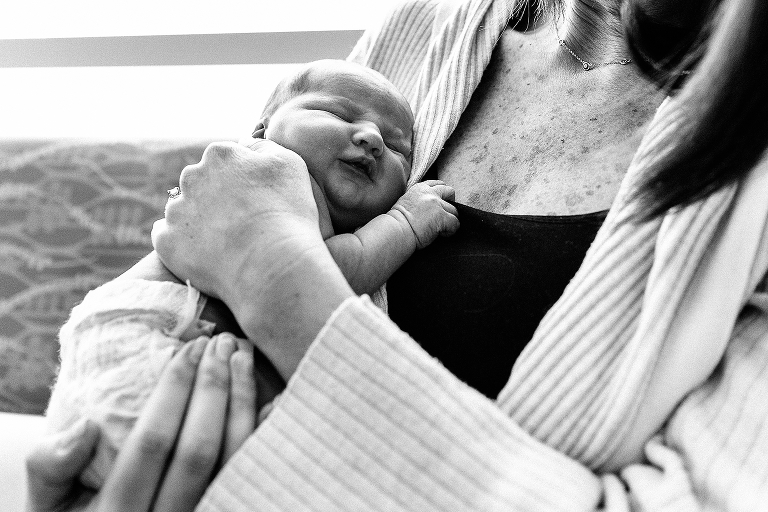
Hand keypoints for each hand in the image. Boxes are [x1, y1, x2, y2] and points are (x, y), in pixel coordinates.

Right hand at [26, 333, 257, 511]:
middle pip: (199, 448)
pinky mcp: (229, 509)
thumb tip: (83, 426)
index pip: (152, 442)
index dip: (174, 390)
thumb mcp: (48, 505)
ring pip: (233, 460)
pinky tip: (272, 399)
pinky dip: (265, 435)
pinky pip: (252, 474)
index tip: (189, 348)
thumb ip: (53, 467)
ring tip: (242, 357)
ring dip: (242, 402)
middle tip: (221, 341)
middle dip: (212, 387)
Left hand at [152, 139, 320, 300]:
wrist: (272, 264)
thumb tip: (245, 143)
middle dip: (215, 197)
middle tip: (241, 222)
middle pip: (200, 183)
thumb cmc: (287, 214)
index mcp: (221, 156)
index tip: (254, 200)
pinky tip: (203, 252)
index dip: (241, 181)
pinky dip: (182, 242)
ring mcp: (176, 211)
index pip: (225, 161)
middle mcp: (191, 177)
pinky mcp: (167, 242)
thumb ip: (264, 146)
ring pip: (182, 210)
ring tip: (225, 242)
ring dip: (198, 220)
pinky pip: (165, 236)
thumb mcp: (290, 165)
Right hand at [390, 180, 459, 248]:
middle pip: (450, 191)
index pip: (437, 184)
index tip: (439, 204)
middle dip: (450, 203)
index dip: (441, 194)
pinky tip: (441, 235)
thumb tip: (429, 209)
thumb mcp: (406, 202)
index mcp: (419, 188)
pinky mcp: (442, 217)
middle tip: (445, 215)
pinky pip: (455, 223)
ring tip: (440, 229)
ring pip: (454, 210)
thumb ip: (419, 200)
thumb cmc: (397, 223)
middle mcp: (429, 193)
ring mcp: (437, 204)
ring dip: (450, 220)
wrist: (395, 231)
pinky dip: (451, 230)